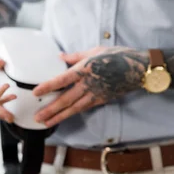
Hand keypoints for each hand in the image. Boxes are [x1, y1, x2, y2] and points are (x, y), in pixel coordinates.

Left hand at [33, 46, 148, 126]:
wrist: (137, 69)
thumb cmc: (118, 56)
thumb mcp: (95, 51)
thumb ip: (76, 56)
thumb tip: (60, 57)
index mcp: (85, 69)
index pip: (62, 80)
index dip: (48, 87)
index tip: (36, 92)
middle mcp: (88, 84)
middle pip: (65, 99)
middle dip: (50, 109)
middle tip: (37, 117)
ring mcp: (95, 94)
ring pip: (74, 108)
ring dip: (59, 116)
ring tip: (46, 122)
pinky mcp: (102, 100)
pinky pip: (84, 108)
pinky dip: (72, 113)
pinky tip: (64, 117)